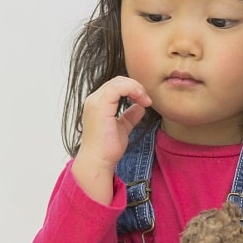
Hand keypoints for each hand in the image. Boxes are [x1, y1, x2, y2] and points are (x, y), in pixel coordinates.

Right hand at [71, 76, 151, 203]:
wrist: (99, 162)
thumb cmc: (108, 149)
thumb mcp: (123, 128)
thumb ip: (130, 116)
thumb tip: (140, 107)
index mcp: (98, 104)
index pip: (117, 86)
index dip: (134, 89)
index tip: (146, 101)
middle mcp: (94, 100)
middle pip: (118, 81)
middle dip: (136, 87)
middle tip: (148, 100)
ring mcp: (95, 101)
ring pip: (119, 81)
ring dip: (136, 88)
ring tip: (146, 100)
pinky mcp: (100, 105)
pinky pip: (118, 87)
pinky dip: (132, 90)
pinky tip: (141, 100)